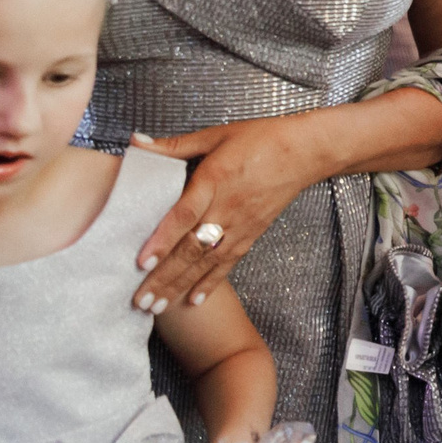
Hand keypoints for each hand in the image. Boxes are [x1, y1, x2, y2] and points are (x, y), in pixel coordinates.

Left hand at [131, 121, 323, 311]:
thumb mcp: (216, 135)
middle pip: (192, 248)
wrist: (306, 151)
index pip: (185, 215)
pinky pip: (229, 262)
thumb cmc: (261, 139)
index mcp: (215, 180)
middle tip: (140, 300)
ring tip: (158, 307)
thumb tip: (135, 142)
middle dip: (165, 277)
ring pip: (207, 261)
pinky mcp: (252, 233)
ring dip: (181, 285)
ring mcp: (241, 225)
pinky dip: (211, 282)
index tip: (141, 263)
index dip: (163, 240)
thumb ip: (174, 145)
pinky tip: (194, 300)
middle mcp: (227, 208)